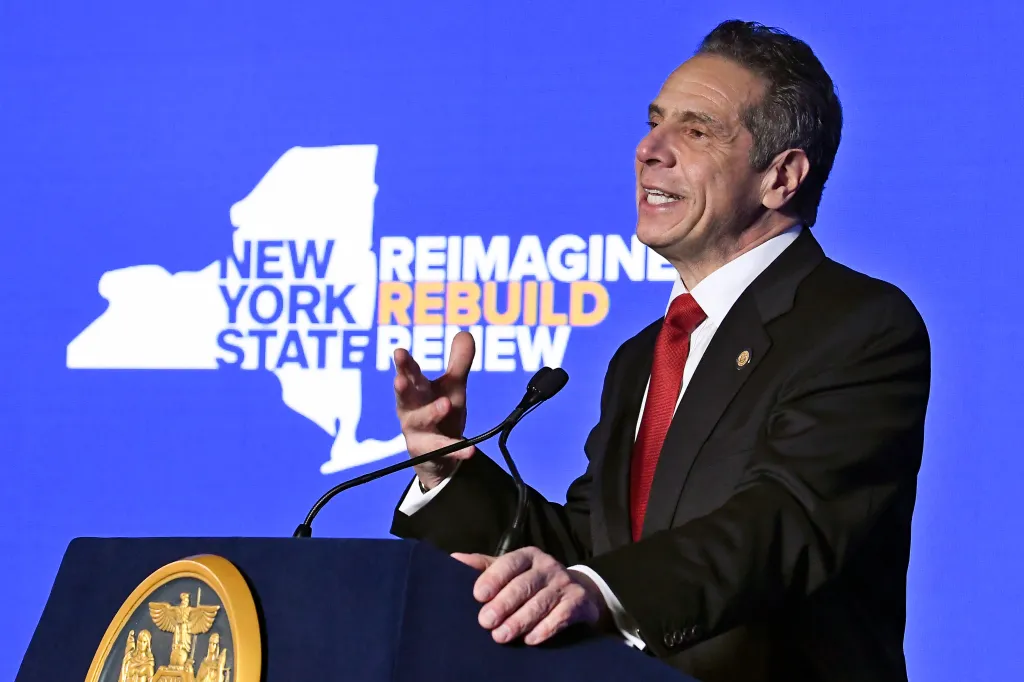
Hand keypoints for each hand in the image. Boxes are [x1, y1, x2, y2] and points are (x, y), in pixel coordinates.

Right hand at [393, 331, 475, 488]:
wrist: (438, 457)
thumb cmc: (440, 413)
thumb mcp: (452, 387)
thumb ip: (458, 362)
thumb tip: (465, 332)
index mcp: (416, 390)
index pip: (409, 374)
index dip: (404, 364)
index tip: (399, 352)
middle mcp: (411, 410)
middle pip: (405, 397)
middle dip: (402, 387)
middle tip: (400, 379)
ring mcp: (417, 432)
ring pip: (420, 421)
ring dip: (430, 412)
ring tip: (445, 404)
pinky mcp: (429, 452)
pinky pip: (444, 450)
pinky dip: (457, 450)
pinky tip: (470, 449)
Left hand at [452, 547, 609, 645]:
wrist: (577, 592)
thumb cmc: (532, 581)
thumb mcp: (509, 570)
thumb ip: (483, 567)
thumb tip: (453, 559)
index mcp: (528, 555)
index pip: (509, 563)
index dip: (494, 578)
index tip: (478, 596)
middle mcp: (548, 566)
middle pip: (524, 585)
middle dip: (504, 604)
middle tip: (485, 622)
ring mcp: (564, 584)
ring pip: (540, 602)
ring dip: (520, 621)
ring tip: (501, 636)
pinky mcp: (578, 602)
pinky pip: (560, 616)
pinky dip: (544, 629)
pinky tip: (530, 640)